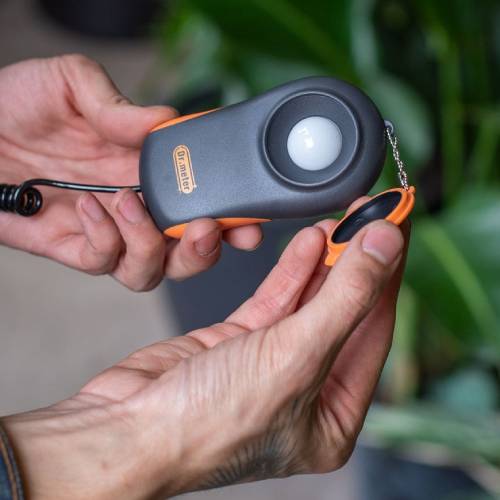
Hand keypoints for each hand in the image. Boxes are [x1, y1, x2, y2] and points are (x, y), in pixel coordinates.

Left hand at [0, 55, 261, 289]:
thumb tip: (168, 119)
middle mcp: (138, 208)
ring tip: (127, 201)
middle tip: (202, 229)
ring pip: (152, 271)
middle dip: (203, 251)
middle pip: (188, 252)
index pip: (203, 202)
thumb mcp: (71, 85)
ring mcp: (109, 233)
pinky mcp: (76, 249)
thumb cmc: (15, 105)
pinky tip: (88, 206)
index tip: (248, 224)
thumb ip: (119, 103)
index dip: (232, 219)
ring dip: (149, 245)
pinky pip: (105, 263)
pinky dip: (106, 240)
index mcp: (150, 171)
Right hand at [2, 207, 407, 498]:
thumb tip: (384, 247)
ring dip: (324, 262)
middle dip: (355, 265)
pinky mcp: (237, 342)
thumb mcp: (295, 356)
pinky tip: (308, 243)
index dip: (386, 276)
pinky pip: (274, 299)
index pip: (374, 331)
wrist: (126, 428)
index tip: (394, 231)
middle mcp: (304, 391)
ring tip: (339, 223)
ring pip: (307, 303)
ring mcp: (268, 364)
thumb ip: (345, 298)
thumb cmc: (207, 421)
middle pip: (342, 314)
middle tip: (367, 218)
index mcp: (332, 415)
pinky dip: (291, 270)